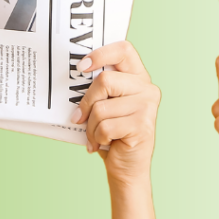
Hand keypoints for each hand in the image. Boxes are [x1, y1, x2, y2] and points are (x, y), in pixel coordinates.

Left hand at [70, 41, 159, 187]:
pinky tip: (103, 144)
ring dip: (91, 126)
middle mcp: (147, 88)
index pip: (123, 50)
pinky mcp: (142, 126)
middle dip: (86, 102)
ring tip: (96, 135)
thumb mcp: (105, 105)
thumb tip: (72, 78)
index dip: (101, 54)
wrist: (126, 168)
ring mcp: (147, 107)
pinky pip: (105, 127)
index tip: (81, 67)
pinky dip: (97, 138)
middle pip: (105, 81)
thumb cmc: (111, 133)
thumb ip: (98, 89)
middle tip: (78, 117)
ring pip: (101, 108)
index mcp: (138, 77)